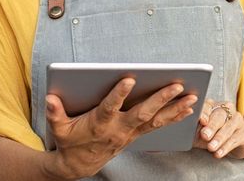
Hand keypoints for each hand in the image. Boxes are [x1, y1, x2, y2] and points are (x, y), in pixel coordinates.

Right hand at [44, 79, 196, 178]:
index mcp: (99, 123)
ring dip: (175, 108)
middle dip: (160, 99)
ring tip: (192, 96)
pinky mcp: (137, 134)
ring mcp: (130, 133)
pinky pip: (158, 125)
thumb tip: (50, 99)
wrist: (79, 165)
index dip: (119, 94)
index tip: (129, 79)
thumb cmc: (70, 141)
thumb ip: (55, 113)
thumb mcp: (58, 128)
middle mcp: (119, 128)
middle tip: (176, 85)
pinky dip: (174, 117)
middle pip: (142, 112)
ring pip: (156, 120)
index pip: (110, 107)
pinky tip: (188, 108)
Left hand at [194, 100, 243, 158]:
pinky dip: (225, 147)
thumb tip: (183, 130)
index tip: (201, 121)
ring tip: (211, 148)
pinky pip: (234, 139)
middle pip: (219, 115)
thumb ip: (193, 129)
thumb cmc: (211, 135)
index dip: (204, 113)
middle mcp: (226, 109)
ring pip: (228, 127)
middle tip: (204, 136)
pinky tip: (219, 153)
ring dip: (219, 138)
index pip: (207, 105)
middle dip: (212, 126)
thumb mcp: (199, 131)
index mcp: (213, 106)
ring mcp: (237, 120)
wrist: (232, 142)